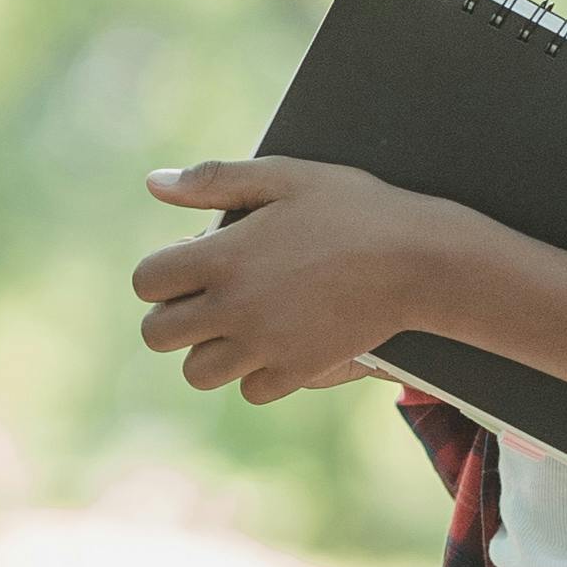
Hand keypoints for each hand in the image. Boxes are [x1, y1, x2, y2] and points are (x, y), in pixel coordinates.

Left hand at [132, 158, 437, 406]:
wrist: (419, 259)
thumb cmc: (352, 208)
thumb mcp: (283, 176)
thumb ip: (214, 180)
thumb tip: (154, 184)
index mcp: (223, 257)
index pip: (147, 282)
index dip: (160, 272)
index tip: (188, 261)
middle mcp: (235, 307)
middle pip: (158, 336)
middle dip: (171, 315)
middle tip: (203, 297)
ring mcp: (265, 345)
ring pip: (197, 372)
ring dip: (207, 350)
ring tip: (236, 323)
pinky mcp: (298, 370)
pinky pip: (251, 390)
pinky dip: (255, 373)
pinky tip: (275, 342)